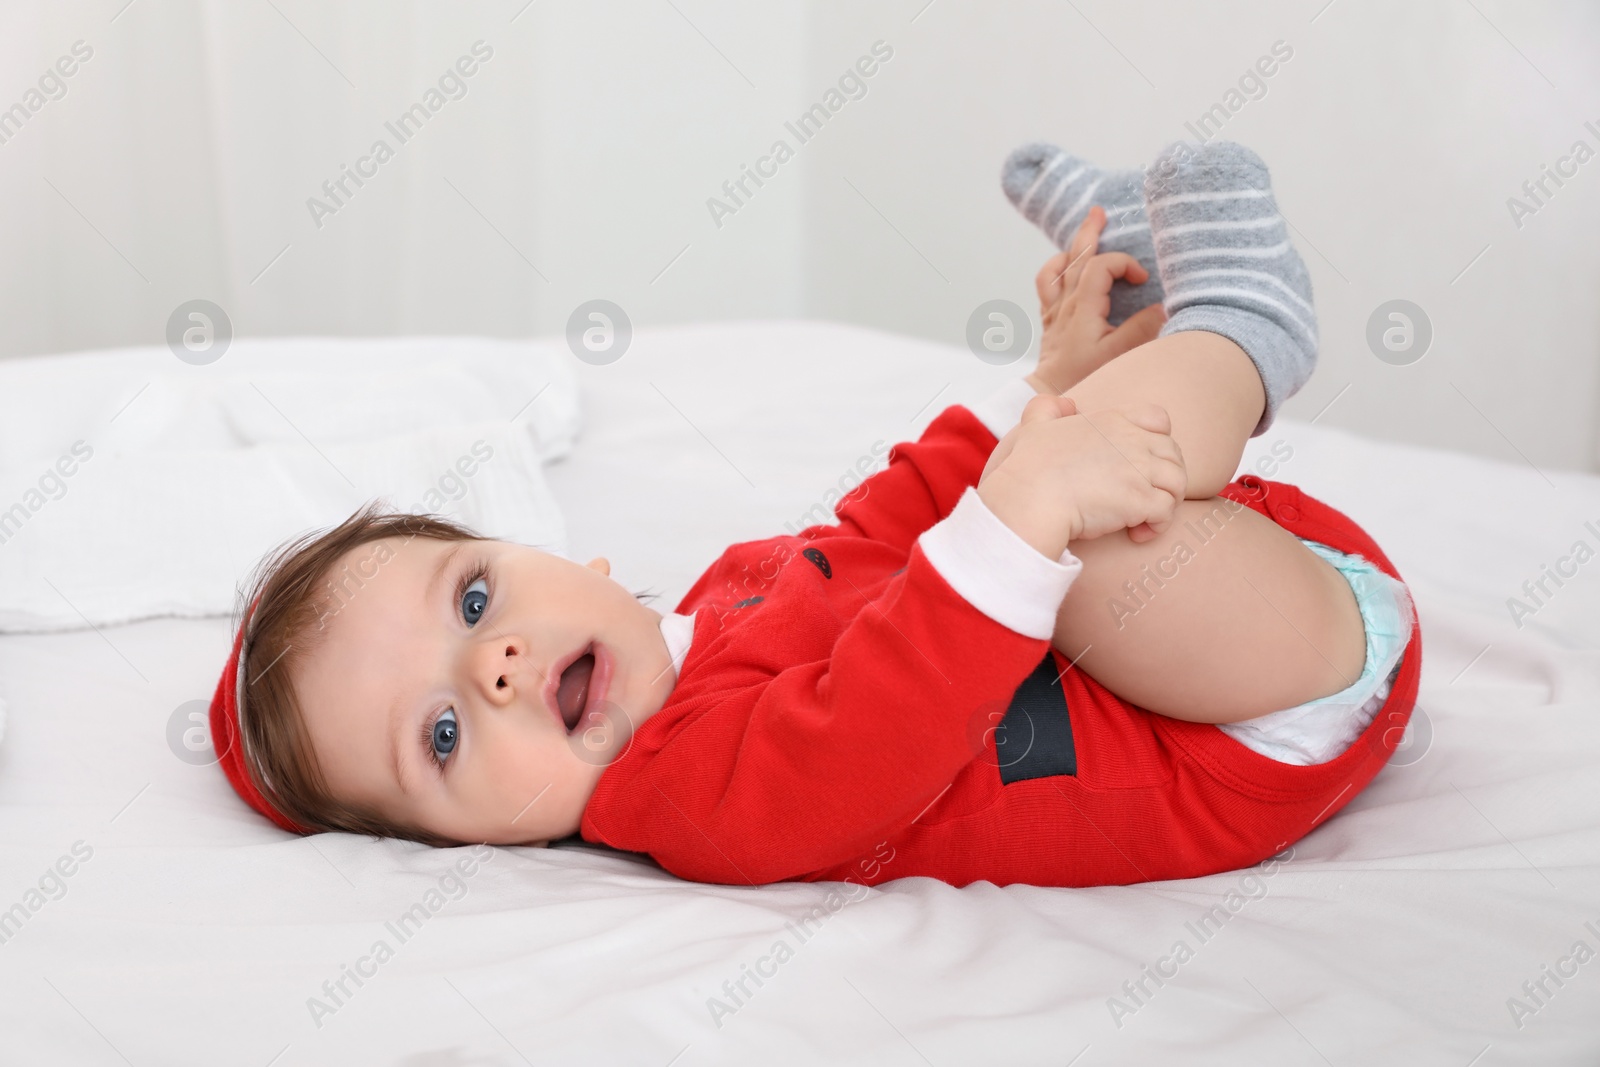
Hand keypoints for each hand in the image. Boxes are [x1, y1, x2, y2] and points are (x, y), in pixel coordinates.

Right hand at [977, 394, 1186, 556]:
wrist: (1031, 498)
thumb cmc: (1029, 467)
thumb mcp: (1034, 426)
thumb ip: (1048, 408)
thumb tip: (1065, 404)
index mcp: (1112, 421)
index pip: (1158, 419)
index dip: (1158, 441)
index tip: (1141, 463)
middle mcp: (1132, 440)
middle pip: (1173, 454)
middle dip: (1164, 477)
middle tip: (1143, 499)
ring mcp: (1140, 470)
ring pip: (1178, 482)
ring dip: (1167, 502)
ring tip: (1143, 518)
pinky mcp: (1142, 500)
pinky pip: (1167, 512)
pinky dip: (1158, 526)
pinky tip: (1137, 535)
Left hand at [1025, 207, 1166, 395]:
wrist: (1052, 394)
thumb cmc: (1085, 377)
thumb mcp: (1120, 355)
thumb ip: (1142, 328)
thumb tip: (1162, 307)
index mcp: (1082, 308)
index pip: (1100, 267)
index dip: (1123, 264)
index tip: (1142, 279)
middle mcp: (1065, 304)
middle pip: (1074, 257)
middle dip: (1089, 232)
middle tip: (1099, 211)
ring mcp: (1054, 311)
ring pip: (1056, 269)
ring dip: (1070, 249)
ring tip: (1084, 236)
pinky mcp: (1050, 320)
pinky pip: (1047, 286)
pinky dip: (1056, 271)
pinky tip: (1066, 268)